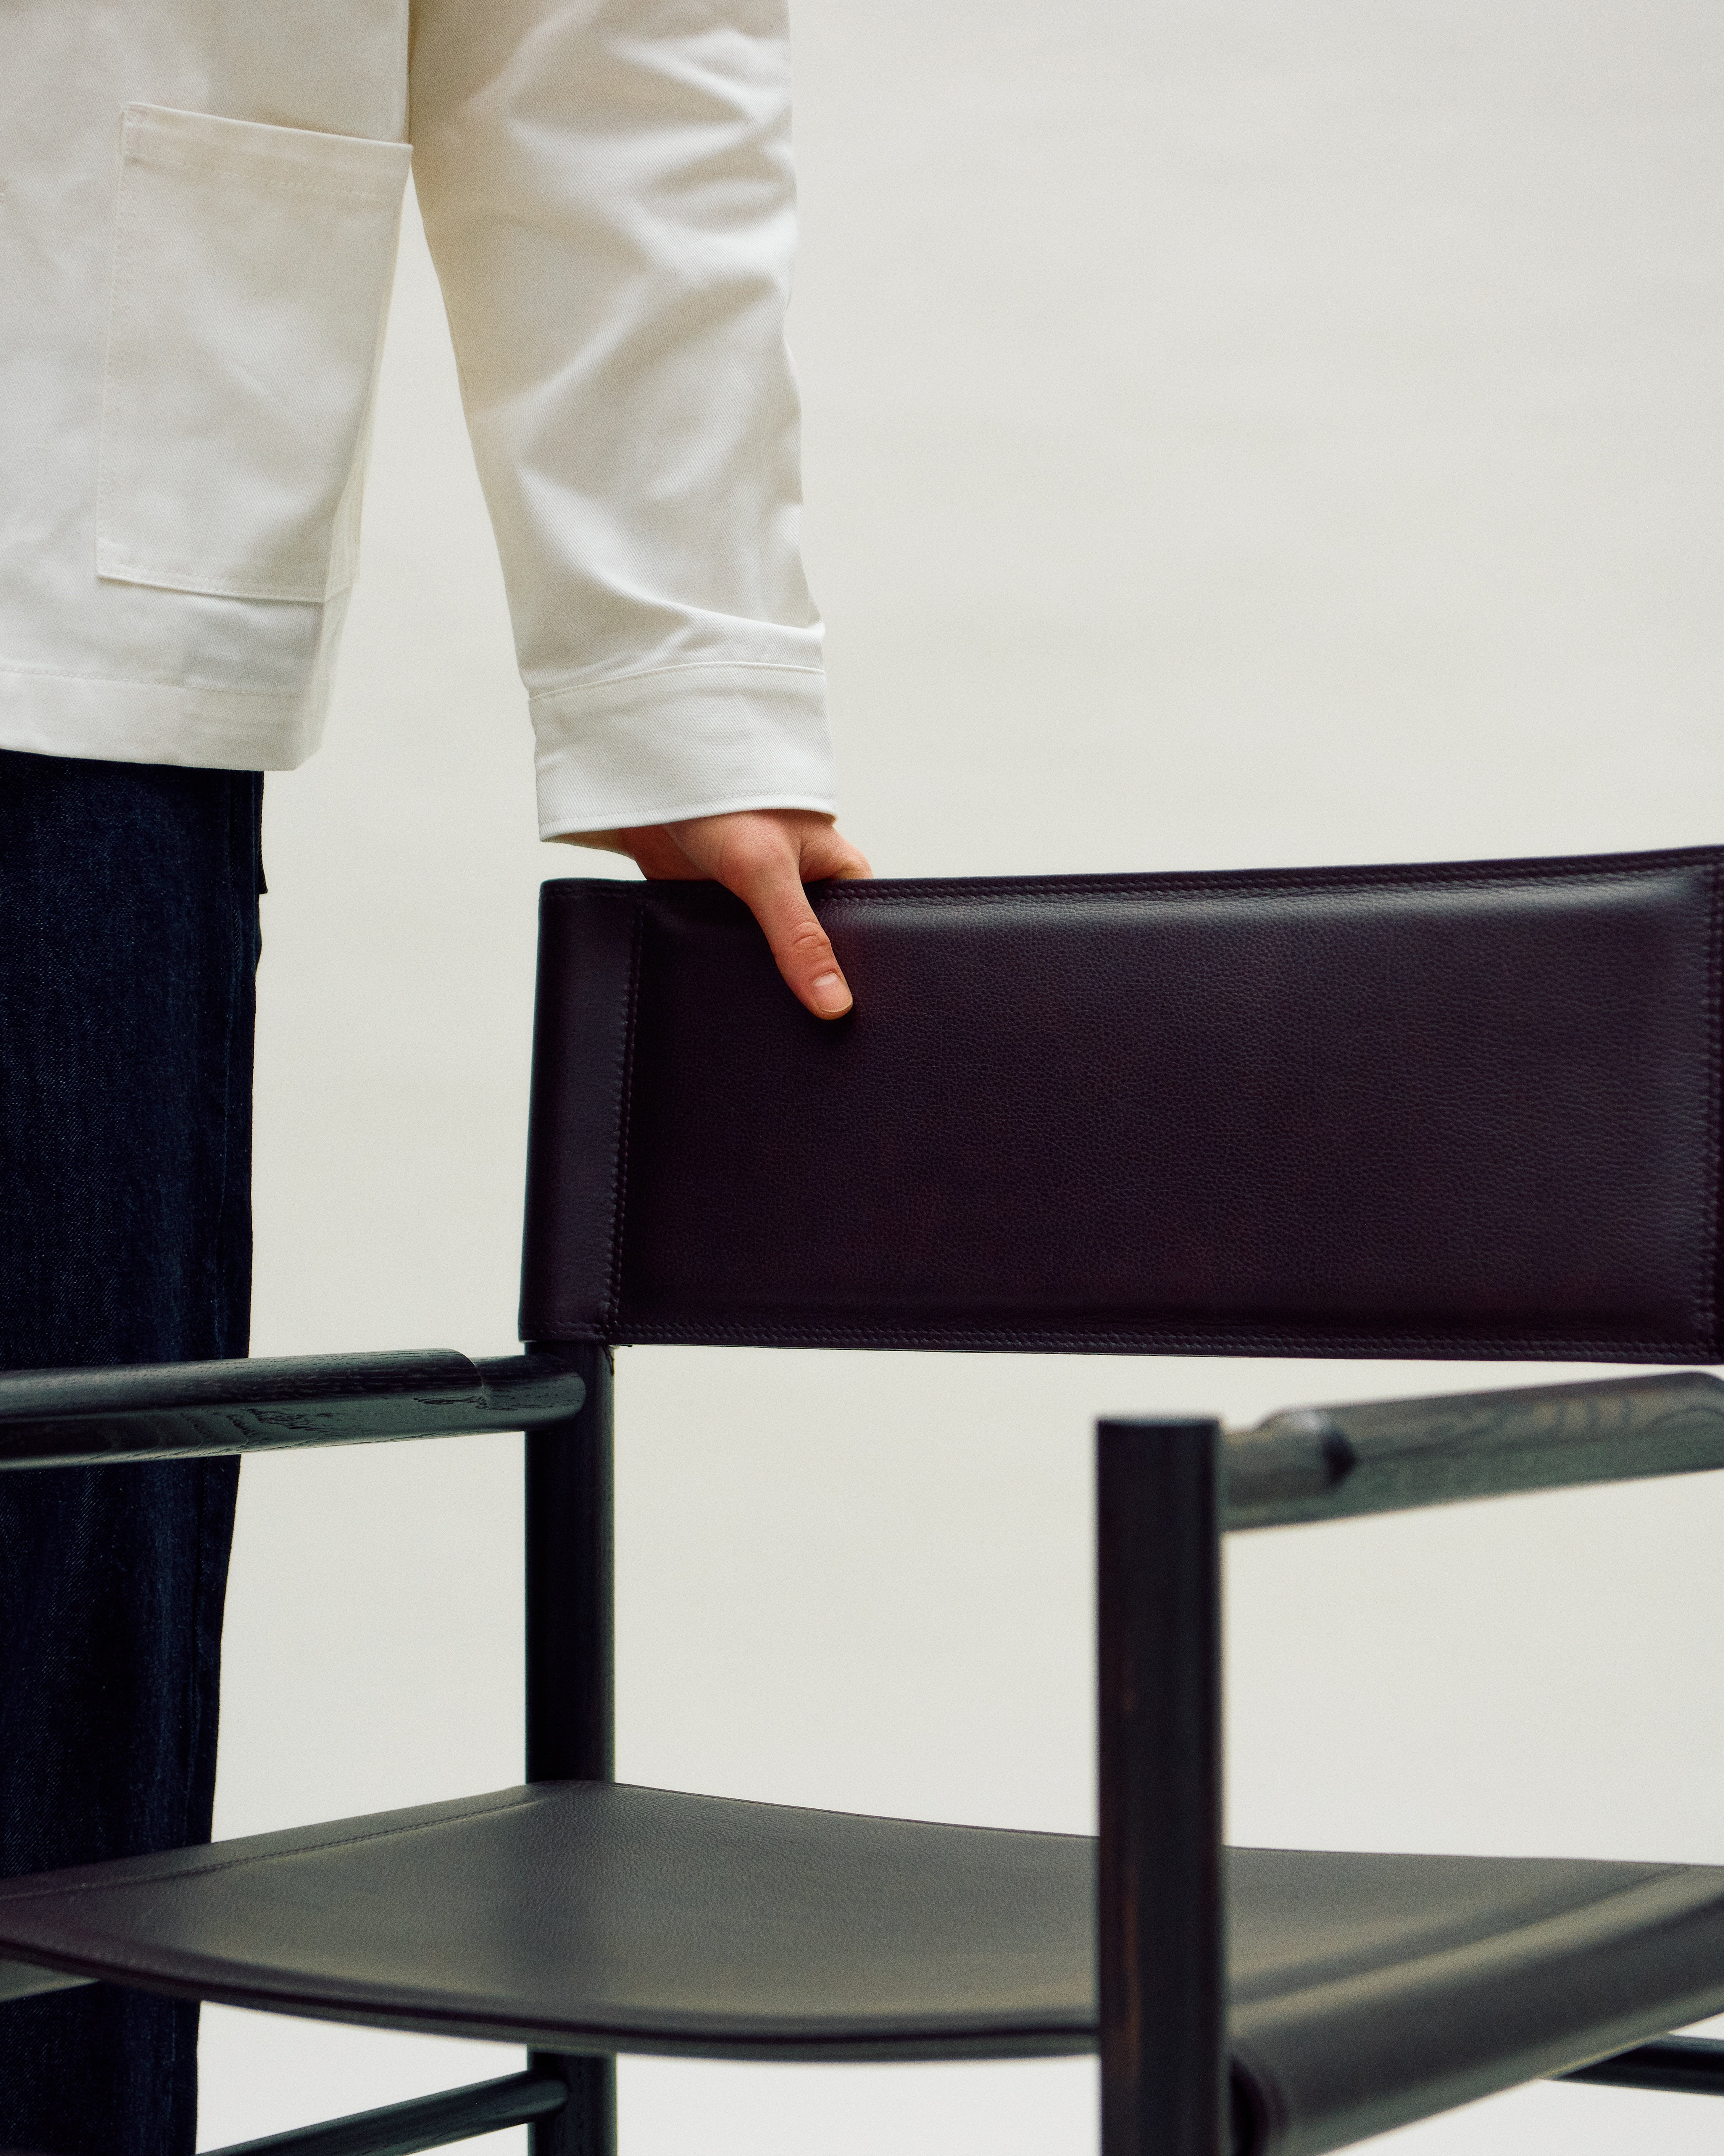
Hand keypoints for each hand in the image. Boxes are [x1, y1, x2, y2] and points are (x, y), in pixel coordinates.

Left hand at [560, 810, 871, 1016]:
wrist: (649, 782)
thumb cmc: (725, 801)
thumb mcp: (767, 871)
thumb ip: (799, 938)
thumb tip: (834, 1004)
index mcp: (841, 877)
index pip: (867, 941)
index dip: (860, 982)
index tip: (852, 1025)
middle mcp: (809, 896)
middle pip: (822, 958)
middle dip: (811, 989)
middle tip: (808, 1039)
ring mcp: (766, 908)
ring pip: (778, 963)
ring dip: (768, 984)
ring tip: (768, 1028)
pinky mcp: (727, 917)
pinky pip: (738, 958)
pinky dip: (733, 974)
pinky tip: (730, 1002)